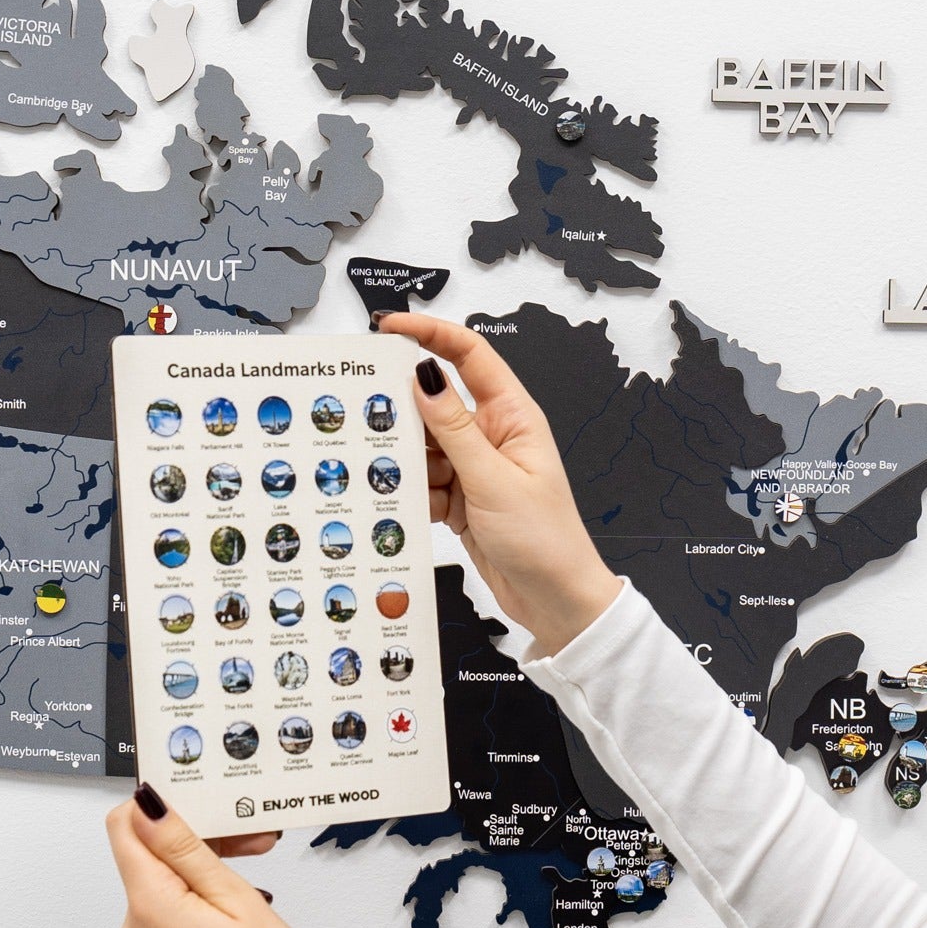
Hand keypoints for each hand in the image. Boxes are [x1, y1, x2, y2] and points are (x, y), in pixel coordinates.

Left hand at [107, 786, 322, 927]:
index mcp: (150, 908)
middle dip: (196, 852)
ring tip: (250, 903)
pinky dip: (191, 926)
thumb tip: (147, 807)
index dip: (158, 812)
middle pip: (150, 867)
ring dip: (198, 891)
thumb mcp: (236, 898)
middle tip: (251, 852)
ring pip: (159, 903)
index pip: (124, 831)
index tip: (196, 811)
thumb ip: (186, 849)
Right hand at [377, 310, 620, 655]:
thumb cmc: (545, 540)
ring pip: (425, 446)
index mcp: (512, 416)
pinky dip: (414, 492)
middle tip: (369, 414)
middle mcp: (493, 435)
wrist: (556, 601)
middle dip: (405, 410)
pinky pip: (425, 482)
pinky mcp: (462, 499)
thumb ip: (453, 429)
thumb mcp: (493, 480)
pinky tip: (411, 506)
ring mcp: (476, 468)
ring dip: (409, 460)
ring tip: (397, 475)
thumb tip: (424, 377)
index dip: (430, 333)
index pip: (469, 354)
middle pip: (437, 402)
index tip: (391, 326)